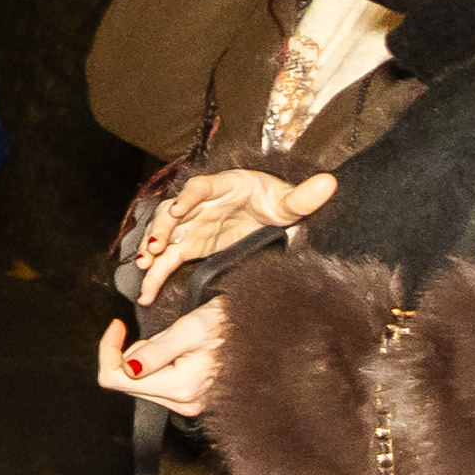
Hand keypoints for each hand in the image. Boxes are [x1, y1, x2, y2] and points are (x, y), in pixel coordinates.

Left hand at [104, 302, 229, 415]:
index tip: (116, 326)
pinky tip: (171, 352)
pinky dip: (153, 365)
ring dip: (142, 359)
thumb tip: (127, 368)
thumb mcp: (190, 328)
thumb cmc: (230, 325)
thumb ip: (156, 351)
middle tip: (150, 333)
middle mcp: (184, 402)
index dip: (108, 350)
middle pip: (126, 383)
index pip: (116, 378)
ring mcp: (188, 402)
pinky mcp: (191, 398)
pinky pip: (155, 384)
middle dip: (128, 354)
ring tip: (169, 342)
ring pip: (139, 383)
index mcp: (181, 388)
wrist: (258, 331)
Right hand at [129, 163, 331, 296]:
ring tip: (145, 267)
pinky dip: (155, 275)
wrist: (268, 214)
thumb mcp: (290, 201)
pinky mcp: (190, 246)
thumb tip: (329, 182)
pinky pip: (167, 260)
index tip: (179, 209)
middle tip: (155, 247)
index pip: (200, 188)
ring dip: (151, 250)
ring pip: (163, 235)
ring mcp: (191, 226)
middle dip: (160, 229)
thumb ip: (305, 196)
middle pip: (171, 213)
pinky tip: (146, 293)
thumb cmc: (274, 201)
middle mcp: (199, 205)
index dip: (188, 198)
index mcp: (222, 187)